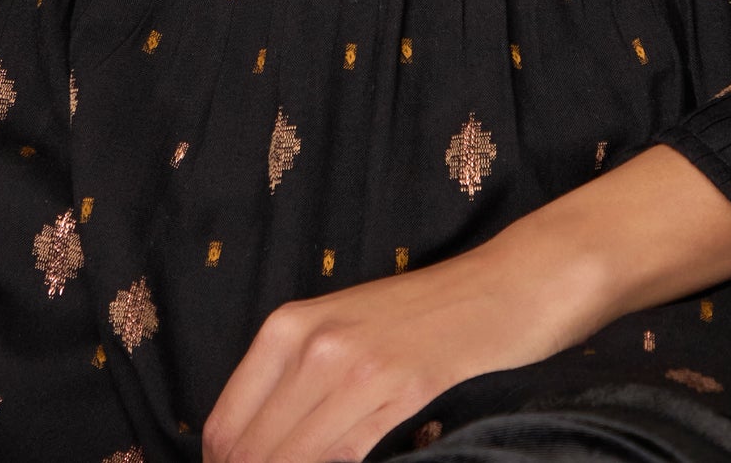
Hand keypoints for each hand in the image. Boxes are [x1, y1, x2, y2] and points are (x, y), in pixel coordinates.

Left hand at [200, 146, 730, 462]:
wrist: (506, 284)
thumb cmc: (424, 318)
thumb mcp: (346, 337)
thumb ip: (297, 388)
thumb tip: (255, 446)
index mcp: (288, 326)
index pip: (225, 426)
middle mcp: (312, 341)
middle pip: (250, 448)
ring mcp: (356, 363)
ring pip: (292, 455)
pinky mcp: (402, 386)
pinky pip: (345, 455)